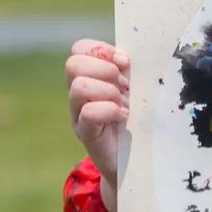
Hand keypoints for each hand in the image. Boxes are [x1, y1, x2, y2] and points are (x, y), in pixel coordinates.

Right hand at [66, 39, 129, 211]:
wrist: (135, 163)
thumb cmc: (137, 122)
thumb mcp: (133, 91)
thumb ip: (128, 72)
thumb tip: (130, 56)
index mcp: (89, 78)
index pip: (79, 49)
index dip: (101, 49)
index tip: (125, 62)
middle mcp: (78, 95)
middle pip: (73, 64)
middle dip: (104, 70)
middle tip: (125, 87)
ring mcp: (78, 115)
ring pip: (79, 86)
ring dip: (108, 91)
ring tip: (124, 103)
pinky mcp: (86, 134)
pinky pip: (89, 113)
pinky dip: (110, 110)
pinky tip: (124, 116)